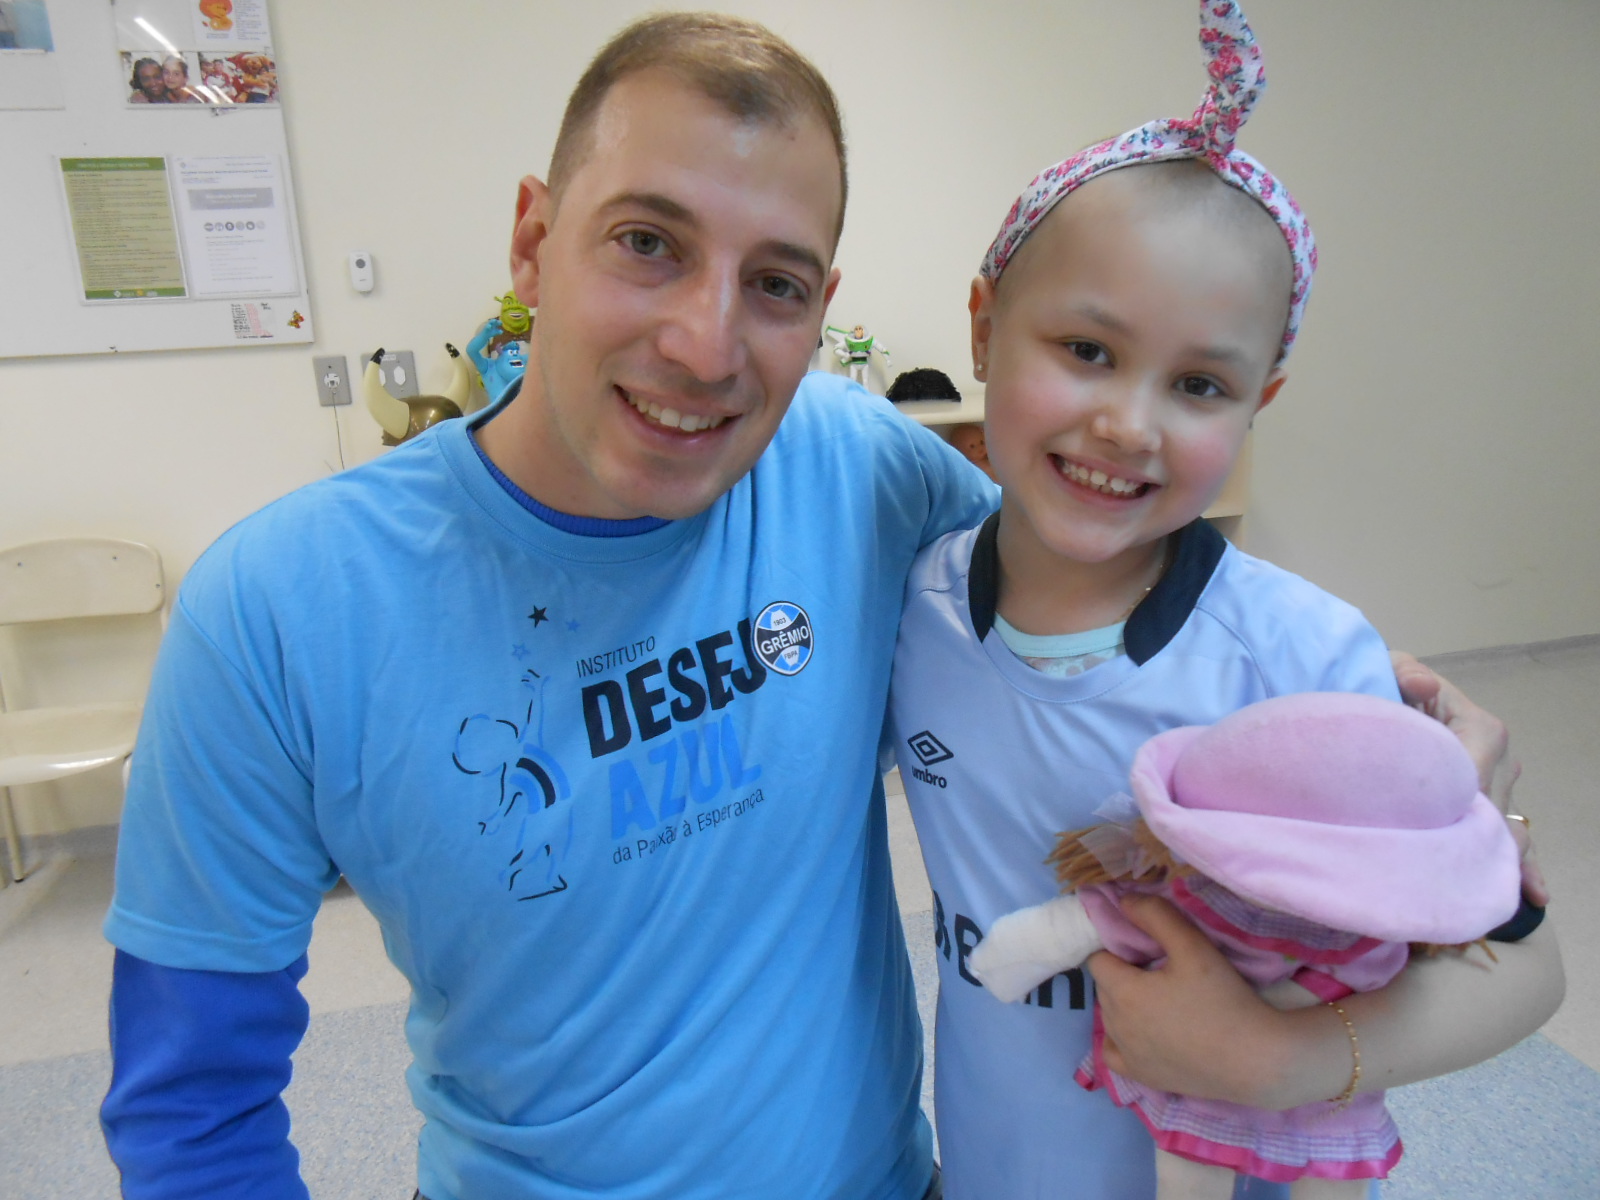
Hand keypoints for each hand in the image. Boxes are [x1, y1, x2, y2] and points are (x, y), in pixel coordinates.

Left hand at [1085, 895, 1304, 1107]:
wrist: (1256, 1060)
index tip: (1149, 950)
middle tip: (1161, 971)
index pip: (1098, 959)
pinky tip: (1144, 1032)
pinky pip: (1114, 1053)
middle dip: (1123, 973)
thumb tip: (1123, 901)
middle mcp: (1115, 1026)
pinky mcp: (1143, 1077)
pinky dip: (1121, 1040)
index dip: (1119, 948)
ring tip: (1163, 999)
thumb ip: (1156, 916)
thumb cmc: (1224, 999)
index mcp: (1122, 992)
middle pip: (1105, 987)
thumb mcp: (1192, 946)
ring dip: (1125, 1004)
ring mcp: (1128, 1055)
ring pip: (1110, 1017)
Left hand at [1389, 651, 1547, 904]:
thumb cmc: (1392, 686)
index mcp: (1481, 729)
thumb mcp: (1390, 669)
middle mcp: (1500, 760)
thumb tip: (1423, 685)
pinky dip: (1524, 867)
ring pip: (1505, 828)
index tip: (1431, 832)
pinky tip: (1534, 894)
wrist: (1394, 701)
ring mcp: (1502, 786)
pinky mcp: (1498, 806)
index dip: (1453, 805)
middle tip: (1443, 873)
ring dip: (1497, 860)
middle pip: (1489, 809)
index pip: (1472, 775)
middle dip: (1469, 839)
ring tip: (1489, 893)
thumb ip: (1404, 673)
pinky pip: (1516, 839)